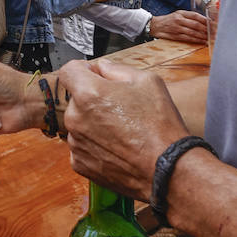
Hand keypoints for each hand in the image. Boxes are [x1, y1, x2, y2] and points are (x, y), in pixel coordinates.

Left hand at [62, 59, 190, 201]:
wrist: (167, 169)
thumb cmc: (160, 125)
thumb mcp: (147, 81)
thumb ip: (117, 69)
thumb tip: (102, 67)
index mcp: (88, 93)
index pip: (69, 71)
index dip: (83, 70)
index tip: (95, 76)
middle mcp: (76, 118)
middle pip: (76, 99)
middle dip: (93, 99)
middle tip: (119, 108)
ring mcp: (76, 143)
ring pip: (79, 123)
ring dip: (93, 123)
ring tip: (121, 131)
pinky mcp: (80, 164)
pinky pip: (82, 146)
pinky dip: (95, 145)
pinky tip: (117, 147)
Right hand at [149, 9, 208, 42]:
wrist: (155, 25)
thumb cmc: (169, 19)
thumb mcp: (178, 14)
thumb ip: (189, 16)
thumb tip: (204, 20)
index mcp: (181, 13)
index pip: (196, 16)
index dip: (205, 19)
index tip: (213, 23)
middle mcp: (180, 20)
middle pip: (196, 25)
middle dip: (207, 29)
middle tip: (214, 32)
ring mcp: (178, 29)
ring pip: (193, 33)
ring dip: (203, 36)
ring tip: (210, 38)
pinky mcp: (176, 36)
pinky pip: (188, 39)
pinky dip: (197, 40)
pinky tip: (202, 41)